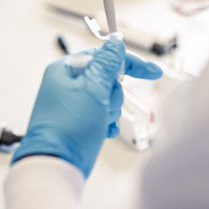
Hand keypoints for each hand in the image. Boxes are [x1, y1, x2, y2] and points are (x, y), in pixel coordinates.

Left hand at [11, 37, 162, 177]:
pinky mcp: (77, 121)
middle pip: (108, 78)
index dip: (130, 62)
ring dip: (111, 110)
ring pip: (107, 98)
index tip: (152, 72)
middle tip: (107, 104)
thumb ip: (108, 63)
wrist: (56, 165)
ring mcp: (72, 103)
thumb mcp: (93, 88)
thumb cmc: (70, 127)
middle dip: (115, 94)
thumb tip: (116, 43)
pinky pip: (101, 114)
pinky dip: (107, 121)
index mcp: (66, 69)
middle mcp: (67, 84)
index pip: (104, 56)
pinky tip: (104, 130)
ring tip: (100, 121)